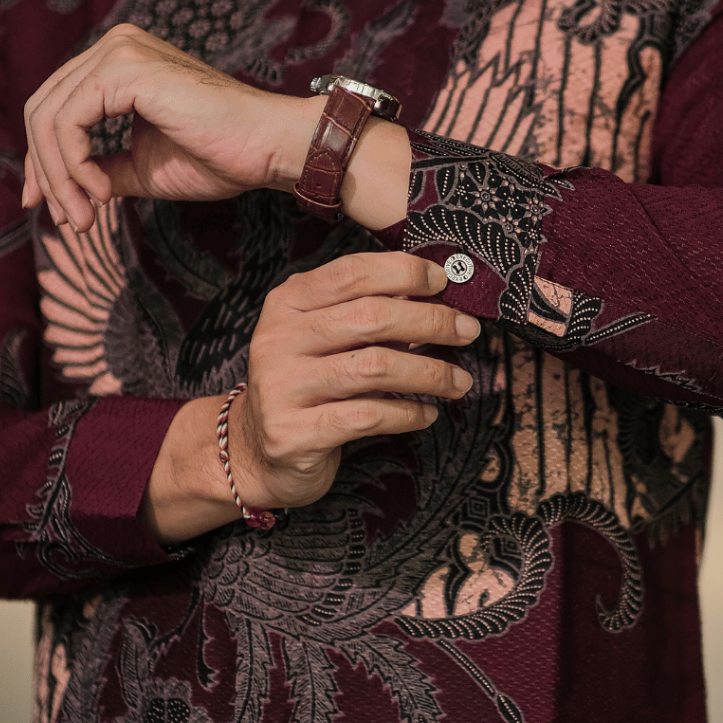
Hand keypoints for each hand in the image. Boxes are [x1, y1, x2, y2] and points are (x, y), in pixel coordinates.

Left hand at [21, 23, 318, 230]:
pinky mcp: (124, 69)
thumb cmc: (221, 156)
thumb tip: (62, 191)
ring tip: (85, 217)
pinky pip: (69, 122)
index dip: (43, 161)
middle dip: (45, 173)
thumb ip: (101, 169)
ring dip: (60, 178)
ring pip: (49, 118)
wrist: (266, 147)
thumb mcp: (143, 167)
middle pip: (42, 110)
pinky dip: (74, 165)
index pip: (57, 108)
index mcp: (119, 64)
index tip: (49, 208)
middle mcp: (114, 47)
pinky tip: (101, 194)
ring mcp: (117, 52)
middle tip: (66, 221)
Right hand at [232, 251, 479, 508]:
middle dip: (431, 322)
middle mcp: (279, 338)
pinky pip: (367, 416)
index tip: (443, 282)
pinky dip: (407, 413)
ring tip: (459, 381)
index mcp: (288, 302)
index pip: (352, 273)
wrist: (255, 449)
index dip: (404, 273)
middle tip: (467, 332)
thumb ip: (370, 309)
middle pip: (370, 317)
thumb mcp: (327, 336)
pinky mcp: (294, 432)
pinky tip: (426, 414)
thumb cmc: (307, 383)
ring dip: (429, 373)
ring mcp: (282, 386)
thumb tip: (435, 289)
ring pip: (374, 367)